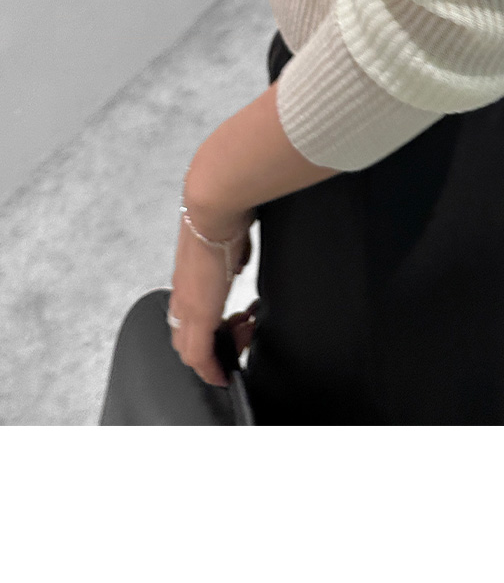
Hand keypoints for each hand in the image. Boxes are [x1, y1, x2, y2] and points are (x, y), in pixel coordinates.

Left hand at [168, 208, 253, 388]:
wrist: (213, 207)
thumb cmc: (224, 214)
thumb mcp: (229, 239)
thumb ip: (231, 255)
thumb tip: (238, 261)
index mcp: (188, 277)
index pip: (186, 317)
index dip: (204, 332)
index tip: (225, 334)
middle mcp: (182, 295)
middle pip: (183, 339)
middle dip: (211, 348)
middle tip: (239, 336)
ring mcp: (187, 305)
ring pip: (189, 350)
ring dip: (216, 355)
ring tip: (243, 340)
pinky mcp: (199, 313)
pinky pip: (199, 356)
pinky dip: (211, 369)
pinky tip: (224, 374)